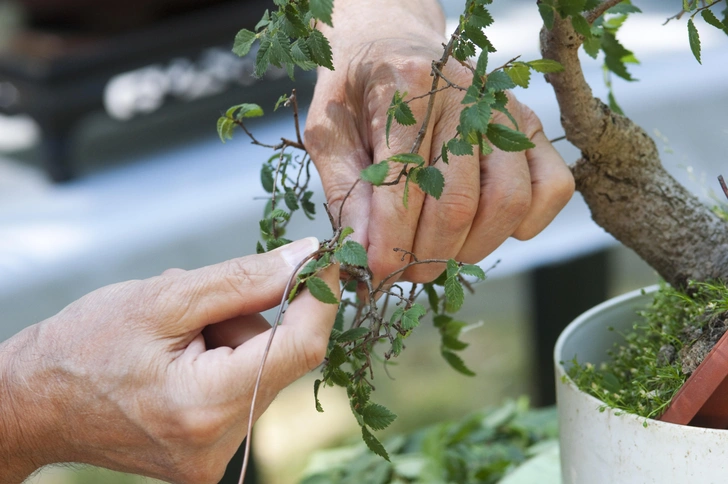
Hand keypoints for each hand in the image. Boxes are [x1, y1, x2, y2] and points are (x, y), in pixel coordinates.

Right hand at [0, 238, 338, 483]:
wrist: (34, 404)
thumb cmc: (83, 347)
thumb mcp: (163, 297)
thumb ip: (243, 279)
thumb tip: (306, 257)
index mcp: (205, 404)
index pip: (300, 346)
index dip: (320, 296)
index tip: (323, 257)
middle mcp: (220, 442)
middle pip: (278, 356)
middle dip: (248, 319)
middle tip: (193, 313)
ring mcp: (217, 455)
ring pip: (261, 370)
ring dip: (232, 340)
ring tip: (175, 339)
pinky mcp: (211, 454)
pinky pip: (243, 390)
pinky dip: (223, 362)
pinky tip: (180, 360)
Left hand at [304, 0, 573, 283]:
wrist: (392, 45)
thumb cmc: (357, 93)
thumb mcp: (329, 135)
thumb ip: (345, 192)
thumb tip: (364, 253)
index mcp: (411, 87)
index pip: (406, 184)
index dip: (390, 243)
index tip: (375, 273)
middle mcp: (468, 96)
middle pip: (459, 204)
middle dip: (426, 256)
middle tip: (403, 271)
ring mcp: (507, 111)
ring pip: (508, 202)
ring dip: (471, 249)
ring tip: (437, 255)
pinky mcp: (532, 127)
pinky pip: (552, 188)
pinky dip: (525, 224)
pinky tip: (484, 227)